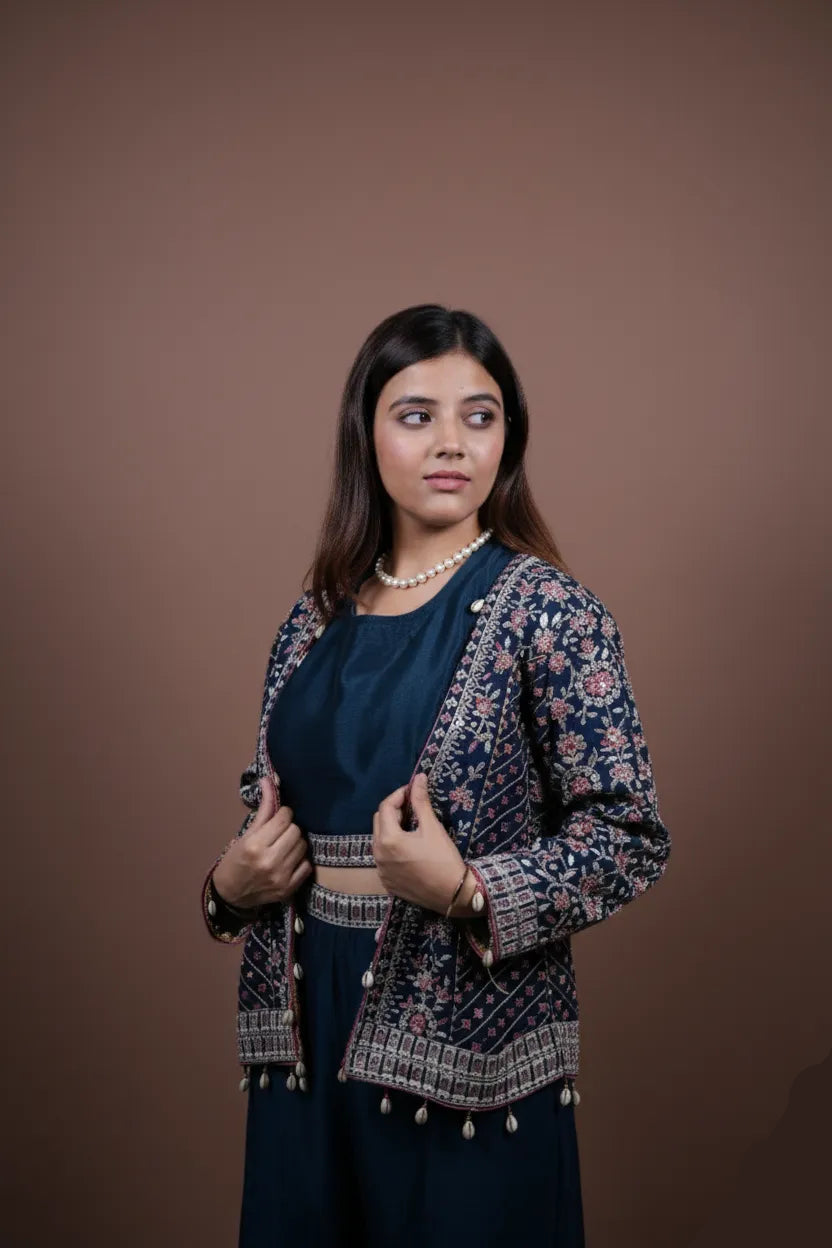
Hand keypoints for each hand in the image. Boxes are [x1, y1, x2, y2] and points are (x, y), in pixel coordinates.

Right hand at [212, 774, 312, 908]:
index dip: (283, 814)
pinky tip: (289, 861)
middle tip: (279, 833)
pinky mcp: (289, 889)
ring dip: (296, 843)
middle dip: (289, 828)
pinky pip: (307, 865)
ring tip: (283, 846)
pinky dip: (300, 860)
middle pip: (296, 831)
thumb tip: (270, 780)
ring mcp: (281, 877)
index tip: (277, 818)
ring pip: (303, 846)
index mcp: (255, 845)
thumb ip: (263, 809)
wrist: (230, 895)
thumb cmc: (235, 860)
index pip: (284, 818)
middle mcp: (270, 861)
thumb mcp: (245, 834)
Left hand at [372, 772, 466, 914]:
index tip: (412, 790)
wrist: (453, 895)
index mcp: (388, 840)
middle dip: (394, 811)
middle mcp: (378, 855)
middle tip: (413, 808)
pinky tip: (409, 848)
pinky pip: (384, 858)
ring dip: (392, 829)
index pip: (386, 807)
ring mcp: (381, 871)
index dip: (398, 795)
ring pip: (380, 840)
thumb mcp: (432, 827)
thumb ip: (421, 802)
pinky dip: (392, 848)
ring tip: (411, 826)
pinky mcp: (387, 882)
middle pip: (379, 822)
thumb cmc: (443, 859)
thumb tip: (418, 778)